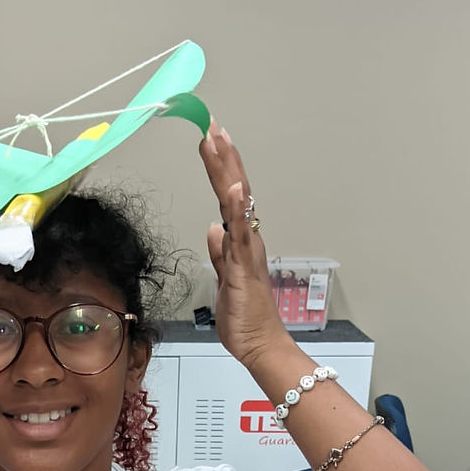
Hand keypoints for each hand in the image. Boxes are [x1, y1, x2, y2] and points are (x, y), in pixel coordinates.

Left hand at [198, 123, 288, 371]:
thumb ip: (219, 255)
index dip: (219, 169)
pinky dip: (237, 208)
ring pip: (238, 202)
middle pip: (234, 190)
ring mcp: (248, 250)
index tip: (210, 141)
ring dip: (228, 171)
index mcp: (240, 243)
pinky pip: (242, 232)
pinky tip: (233, 186)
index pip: (228, 199)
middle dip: (223, 157)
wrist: (259, 345)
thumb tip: (212, 229)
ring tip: (219, 139)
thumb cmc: (243, 318)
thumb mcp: (222, 281)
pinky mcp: (245, 266)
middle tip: (212, 125)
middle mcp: (248, 240)